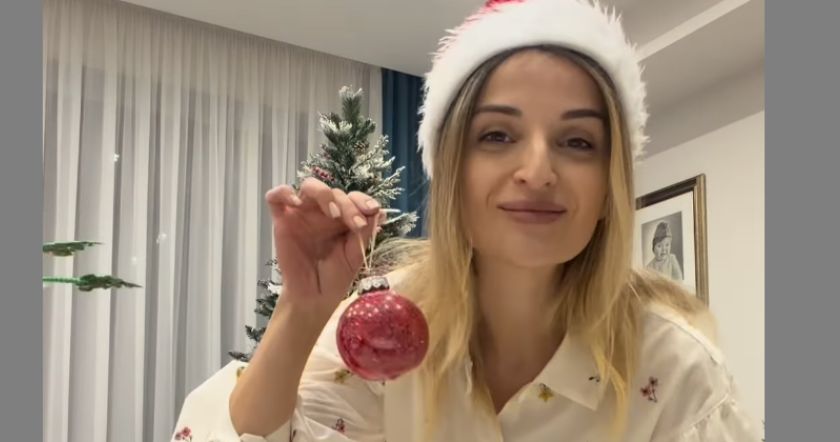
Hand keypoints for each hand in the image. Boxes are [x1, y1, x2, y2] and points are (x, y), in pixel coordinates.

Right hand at [265, 177, 383, 318]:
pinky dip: (283, 192)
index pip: (352, 197)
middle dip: (348, 204)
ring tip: (333, 213)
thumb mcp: (355, 255)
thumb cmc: (335, 277)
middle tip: (355, 223)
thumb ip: (364, 233)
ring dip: (323, 193)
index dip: (363, 200)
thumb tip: (378, 212)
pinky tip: (295, 202)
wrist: (314, 298)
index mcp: (342, 218)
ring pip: (309, 187)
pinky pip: (275, 198)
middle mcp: (322, 212)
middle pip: (334, 191)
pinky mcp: (282, 221)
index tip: (373, 210)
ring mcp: (302, 214)